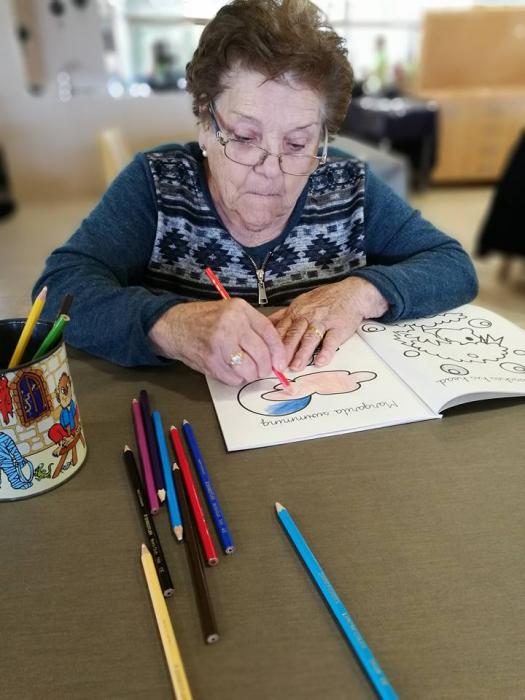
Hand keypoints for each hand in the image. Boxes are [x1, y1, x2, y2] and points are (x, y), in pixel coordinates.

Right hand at [148, 298, 286, 384]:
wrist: (173, 325)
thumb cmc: (204, 319)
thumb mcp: (230, 312)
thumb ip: (252, 327)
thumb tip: (275, 353)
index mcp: (239, 310)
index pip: (269, 333)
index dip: (278, 352)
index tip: (281, 363)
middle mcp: (231, 325)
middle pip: (261, 355)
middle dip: (265, 368)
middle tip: (263, 371)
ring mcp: (220, 344)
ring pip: (249, 370)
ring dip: (250, 375)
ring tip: (245, 370)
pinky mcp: (211, 361)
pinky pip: (234, 379)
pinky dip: (236, 380)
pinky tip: (231, 371)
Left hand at [269, 277, 387, 371]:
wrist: (351, 293)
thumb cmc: (324, 300)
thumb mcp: (301, 302)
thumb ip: (283, 316)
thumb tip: (265, 325)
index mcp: (296, 312)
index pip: (281, 329)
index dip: (272, 344)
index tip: (265, 358)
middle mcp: (307, 316)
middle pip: (293, 334)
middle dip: (284, 351)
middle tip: (277, 367)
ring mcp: (324, 321)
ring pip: (310, 338)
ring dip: (302, 353)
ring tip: (295, 367)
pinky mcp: (339, 328)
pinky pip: (331, 340)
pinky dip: (326, 352)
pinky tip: (321, 362)